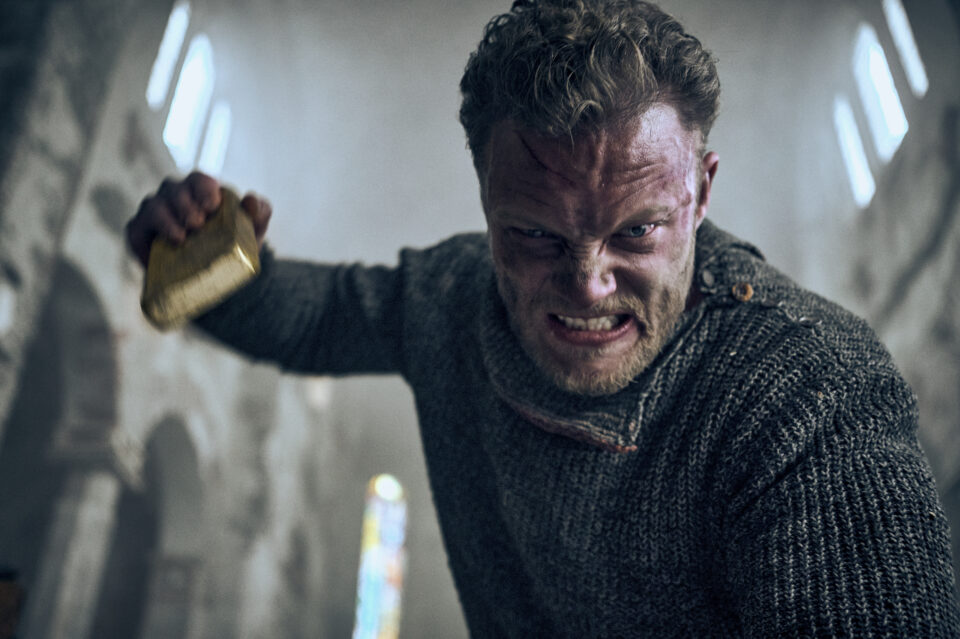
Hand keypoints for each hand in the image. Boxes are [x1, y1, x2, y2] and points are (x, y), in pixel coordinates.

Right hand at [125, 171, 272, 266]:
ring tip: (182, 237)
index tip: (212, 206)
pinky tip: (155, 251)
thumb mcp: (254, 231)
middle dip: (185, 205)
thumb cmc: (235, 246)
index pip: (198, 179)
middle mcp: (174, 197)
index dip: (203, 188)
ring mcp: (155, 213)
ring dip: (166, 218)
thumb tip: (250, 200)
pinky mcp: (139, 234)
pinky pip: (134, 229)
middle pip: (173, 189)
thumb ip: (260, 212)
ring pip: (152, 205)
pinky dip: (143, 238)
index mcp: (201, 191)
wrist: (219, 278)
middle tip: (199, 225)